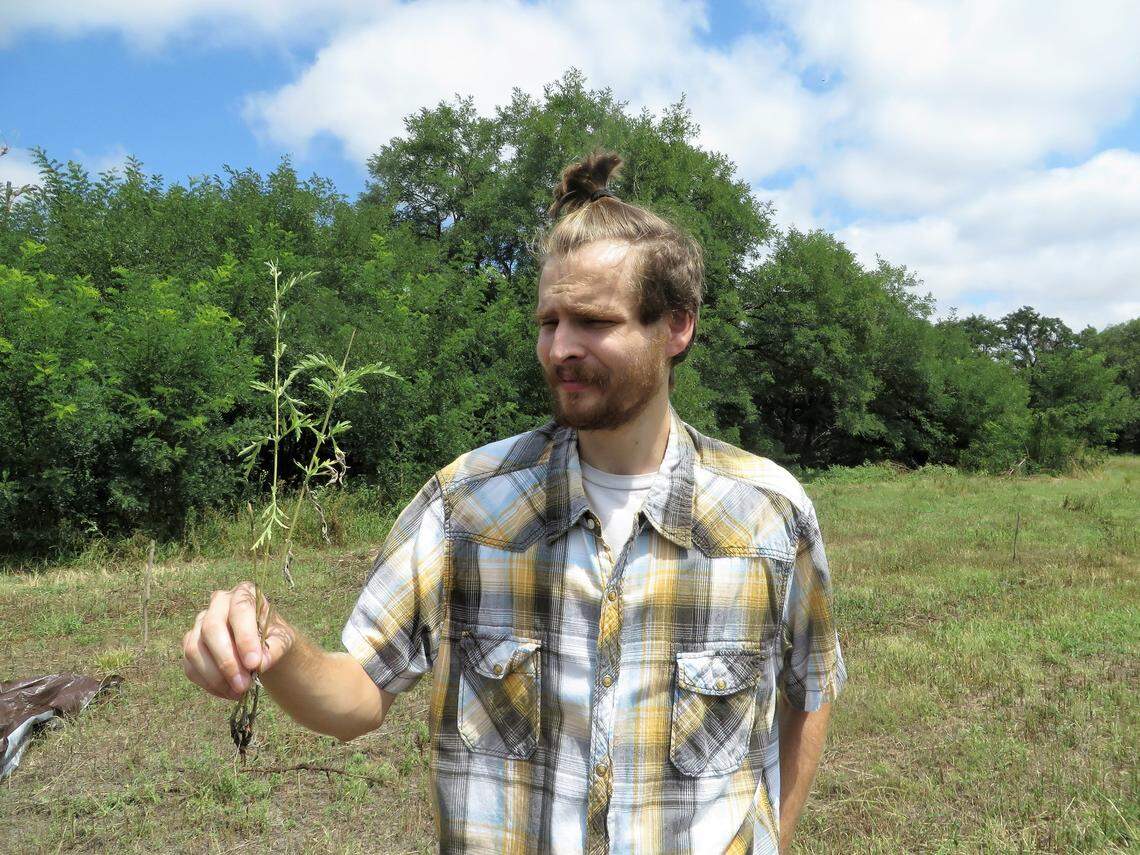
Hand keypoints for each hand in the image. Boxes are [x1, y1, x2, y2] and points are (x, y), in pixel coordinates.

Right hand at [181, 581, 294, 700]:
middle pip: (212, 629)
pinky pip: (190, 666)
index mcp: (244, 593)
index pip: (240, 609)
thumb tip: (261, 664)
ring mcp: (199, 623)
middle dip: (227, 661)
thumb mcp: (283, 640)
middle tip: (243, 685)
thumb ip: (274, 649)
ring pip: (195, 649)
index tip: (254, 664)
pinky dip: (208, 684)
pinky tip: (228, 692)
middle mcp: (218, 603)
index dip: (245, 638)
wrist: (262, 647)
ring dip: (215, 677)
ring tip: (238, 692)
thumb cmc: (273, 638)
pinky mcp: (190, 644)